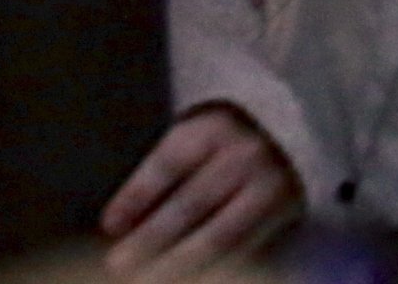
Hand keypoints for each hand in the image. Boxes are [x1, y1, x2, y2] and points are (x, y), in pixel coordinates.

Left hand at [99, 104, 301, 278]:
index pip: (169, 163)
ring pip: (220, 236)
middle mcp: (244, 155)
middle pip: (192, 202)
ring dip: (180, 263)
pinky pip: (246, 252)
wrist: (288, 141)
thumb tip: (118, 226)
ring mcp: (269, 188)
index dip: (136, 195)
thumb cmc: (223, 147)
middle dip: (152, 238)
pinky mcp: (287, 219)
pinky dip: (216, 270)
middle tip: (118, 264)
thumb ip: (163, 177)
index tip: (109, 225)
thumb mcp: (194, 141)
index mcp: (213, 129)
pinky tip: (193, 279)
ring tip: (149, 279)